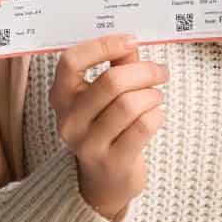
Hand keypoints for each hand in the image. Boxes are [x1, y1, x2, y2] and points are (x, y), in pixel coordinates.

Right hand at [50, 33, 167, 221]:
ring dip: (152, 95)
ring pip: (129, 105)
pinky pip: (143, 127)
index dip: (103, 46)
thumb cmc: (106, 127)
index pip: (71, 61)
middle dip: (144, 72)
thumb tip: (133, 43)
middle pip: (111, 82)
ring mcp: (88, 145)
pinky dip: (157, 116)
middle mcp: (68, 120)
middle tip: (160, 71)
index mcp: (61, 96)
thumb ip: (117, 66)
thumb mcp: (103, 96)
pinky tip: (156, 116)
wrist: (104, 181)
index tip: (131, 41)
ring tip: (157, 97)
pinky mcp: (112, 162)